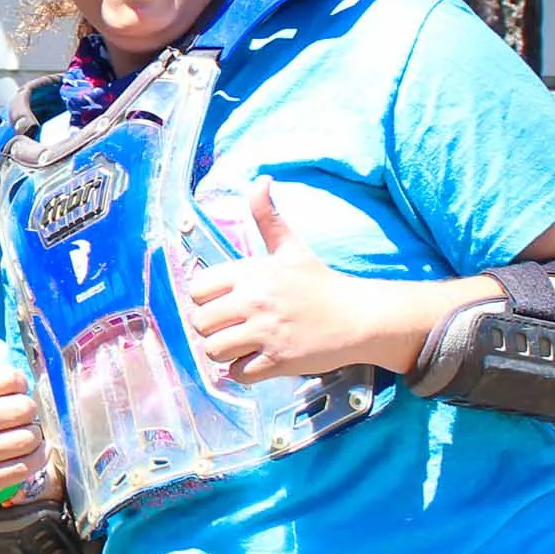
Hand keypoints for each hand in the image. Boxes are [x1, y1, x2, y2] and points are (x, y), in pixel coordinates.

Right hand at [0, 313, 47, 497]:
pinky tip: (18, 457)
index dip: (19, 385)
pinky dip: (34, 460)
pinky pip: (31, 464)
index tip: (8, 393)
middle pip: (25, 408)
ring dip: (33, 438)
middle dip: (28, 414)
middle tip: (14, 419)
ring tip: (16, 438)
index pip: (13, 377)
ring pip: (31, 437)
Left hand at [185, 180, 399, 383]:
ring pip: (213, 350)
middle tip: (232, 328)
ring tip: (242, 345)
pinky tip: (256, 361)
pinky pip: (237, 374)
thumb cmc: (320, 284)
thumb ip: (267, 216)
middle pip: (199, 323)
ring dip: (224, 353)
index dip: (204, 300)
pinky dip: (242, 372)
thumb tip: (260, 179)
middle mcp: (254, 301)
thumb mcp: (290, 247)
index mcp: (251, 273)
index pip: (196, 290)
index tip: (221, 304)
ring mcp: (266, 332)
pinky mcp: (278, 360)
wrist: (358, 316)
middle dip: (212, 329)